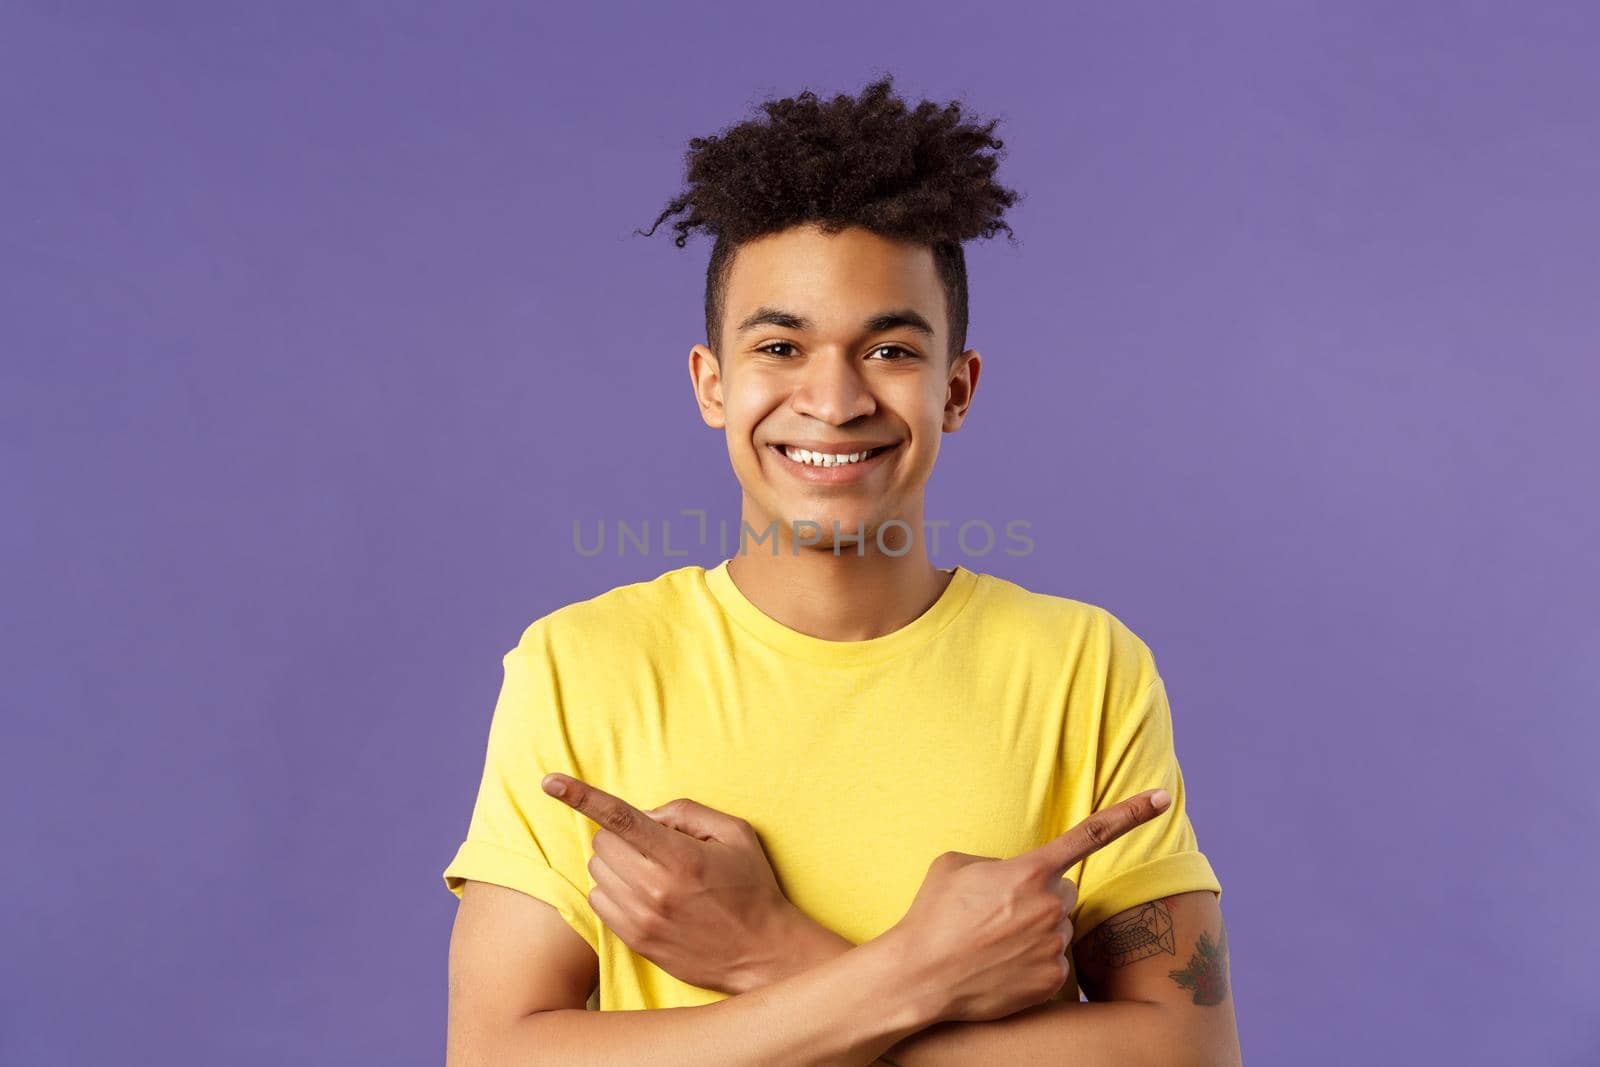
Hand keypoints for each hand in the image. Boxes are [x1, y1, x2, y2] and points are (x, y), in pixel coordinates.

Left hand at [541, 772, 797, 994]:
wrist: (762, 952)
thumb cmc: (751, 887)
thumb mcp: (735, 833)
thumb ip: (687, 812)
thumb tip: (645, 814)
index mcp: (680, 857)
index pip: (620, 818)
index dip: (581, 796)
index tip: (550, 781)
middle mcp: (655, 889)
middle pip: (603, 843)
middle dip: (620, 835)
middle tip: (654, 845)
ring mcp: (642, 918)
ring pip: (597, 872)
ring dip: (616, 863)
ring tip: (653, 872)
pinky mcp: (635, 940)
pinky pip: (598, 901)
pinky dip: (613, 890)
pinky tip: (644, 894)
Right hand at [887, 788, 1172, 1023]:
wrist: (920, 976)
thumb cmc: (932, 916)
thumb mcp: (955, 866)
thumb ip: (996, 862)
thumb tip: (1013, 874)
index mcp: (1030, 871)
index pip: (1090, 835)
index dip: (1131, 813)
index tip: (1163, 799)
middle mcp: (1050, 906)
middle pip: (1064, 892)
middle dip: (1041, 898)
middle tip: (1000, 914)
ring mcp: (1055, 944)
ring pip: (1058, 928)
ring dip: (1034, 931)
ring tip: (992, 944)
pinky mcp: (1054, 979)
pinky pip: (1054, 962)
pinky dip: (1032, 963)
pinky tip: (1001, 966)